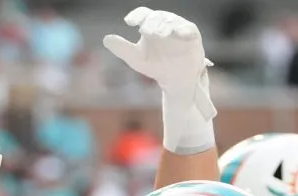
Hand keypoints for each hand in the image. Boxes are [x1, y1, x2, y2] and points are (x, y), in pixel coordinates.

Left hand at [103, 7, 215, 152]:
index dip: (136, 16)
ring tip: (159, 34)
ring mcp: (179, 28)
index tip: (129, 22)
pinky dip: (184, 30)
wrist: (174, 79)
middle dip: (151, 22)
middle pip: (156, 16)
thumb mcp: (136, 58)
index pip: (142, 14)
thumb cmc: (155, 65)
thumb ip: (122, 49)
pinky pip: (189, 29)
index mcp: (150, 25)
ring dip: (165, 25)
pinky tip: (178, 33)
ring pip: (172, 20)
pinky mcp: (192, 36)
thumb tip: (106, 39)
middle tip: (145, 31)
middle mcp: (164, 23)